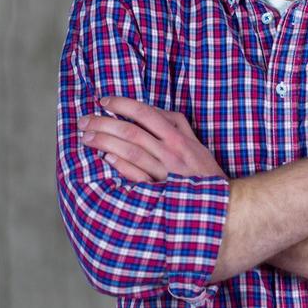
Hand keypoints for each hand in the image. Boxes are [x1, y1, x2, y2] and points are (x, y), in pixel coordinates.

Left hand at [79, 96, 225, 182]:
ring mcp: (163, 173)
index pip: (145, 112)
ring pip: (129, 151)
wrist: (222, 206)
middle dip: (104, 123)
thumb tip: (151, 112)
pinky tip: (105, 158)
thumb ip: (177, 126)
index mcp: (178, 137)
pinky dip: (119, 165)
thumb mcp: (196, 144)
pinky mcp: (158, 192)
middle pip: (131, 131)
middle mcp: (170, 152)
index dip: (122, 104)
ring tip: (87, 137)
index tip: (104, 101)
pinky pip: (135, 176)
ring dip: (104, 142)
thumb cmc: (205, 175)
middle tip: (84, 121)